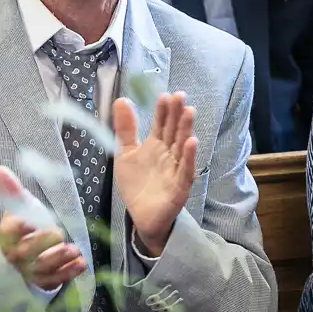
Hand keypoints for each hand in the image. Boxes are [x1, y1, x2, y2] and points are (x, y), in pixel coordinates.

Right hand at [0, 165, 86, 291]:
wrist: (23, 256)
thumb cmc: (24, 227)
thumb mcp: (20, 208)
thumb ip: (11, 191)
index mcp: (7, 235)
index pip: (8, 232)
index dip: (19, 226)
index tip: (31, 220)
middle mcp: (16, 254)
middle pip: (25, 253)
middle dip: (42, 243)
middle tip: (58, 234)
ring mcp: (29, 270)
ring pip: (42, 268)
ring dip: (59, 259)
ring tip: (74, 250)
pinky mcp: (43, 280)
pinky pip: (55, 280)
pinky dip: (69, 273)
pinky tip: (82, 263)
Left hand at [112, 93, 198, 258]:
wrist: (141, 216)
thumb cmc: (137, 184)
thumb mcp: (125, 153)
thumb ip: (126, 128)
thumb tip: (121, 99)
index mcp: (156, 145)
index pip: (161, 123)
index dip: (163, 110)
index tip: (166, 95)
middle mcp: (168, 154)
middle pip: (174, 131)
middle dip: (177, 114)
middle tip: (181, 96)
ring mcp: (175, 169)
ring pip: (182, 147)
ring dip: (186, 129)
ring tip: (189, 112)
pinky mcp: (179, 186)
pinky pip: (185, 170)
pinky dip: (188, 157)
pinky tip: (191, 142)